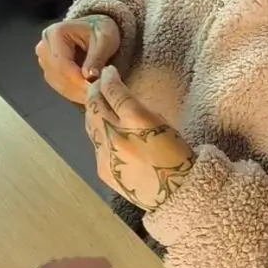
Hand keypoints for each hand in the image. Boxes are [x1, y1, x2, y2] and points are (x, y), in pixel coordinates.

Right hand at [36, 15, 120, 103]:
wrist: (95, 28)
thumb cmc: (100, 30)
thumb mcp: (105, 39)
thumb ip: (96, 58)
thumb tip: (89, 77)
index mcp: (55, 33)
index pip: (62, 62)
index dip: (77, 79)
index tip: (93, 89)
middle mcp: (44, 46)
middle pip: (57, 74)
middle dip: (78, 88)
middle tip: (97, 95)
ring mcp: (44, 59)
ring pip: (57, 83)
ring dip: (76, 93)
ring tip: (95, 95)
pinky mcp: (49, 70)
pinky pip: (59, 86)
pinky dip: (73, 93)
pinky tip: (87, 94)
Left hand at [85, 66, 194, 210]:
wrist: (176, 195)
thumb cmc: (177, 157)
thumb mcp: (164, 124)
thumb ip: (138, 111)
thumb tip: (120, 101)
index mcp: (136, 121)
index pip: (113, 92)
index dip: (108, 78)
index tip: (108, 72)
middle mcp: (116, 135)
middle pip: (94, 105)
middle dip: (94, 92)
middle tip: (98, 85)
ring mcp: (105, 154)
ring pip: (90, 124)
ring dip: (93, 111)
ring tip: (98, 104)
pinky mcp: (102, 169)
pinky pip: (95, 145)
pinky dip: (99, 134)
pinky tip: (106, 132)